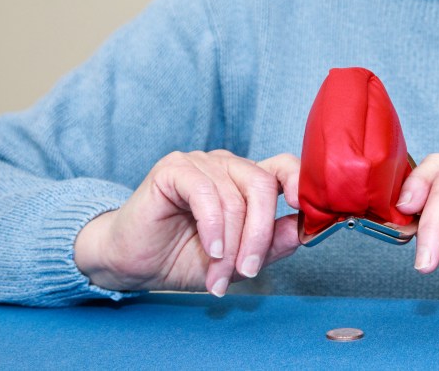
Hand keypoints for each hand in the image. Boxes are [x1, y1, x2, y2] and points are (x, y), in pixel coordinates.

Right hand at [74, 150, 300, 296]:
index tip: (306, 207)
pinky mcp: (174, 168)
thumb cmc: (182, 257)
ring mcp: (200, 163)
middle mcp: (226, 165)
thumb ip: (272, 244)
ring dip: (231, 244)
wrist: (131, 263)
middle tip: (248, 271)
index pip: (282, 167)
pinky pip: (206, 193)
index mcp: (245, 180)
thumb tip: (304, 231)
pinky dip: (212, 226)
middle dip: (260, 234)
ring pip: (235, 196)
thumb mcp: (237, 259)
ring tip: (219, 275)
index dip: (299, 181)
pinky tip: (209, 250)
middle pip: (263, 185)